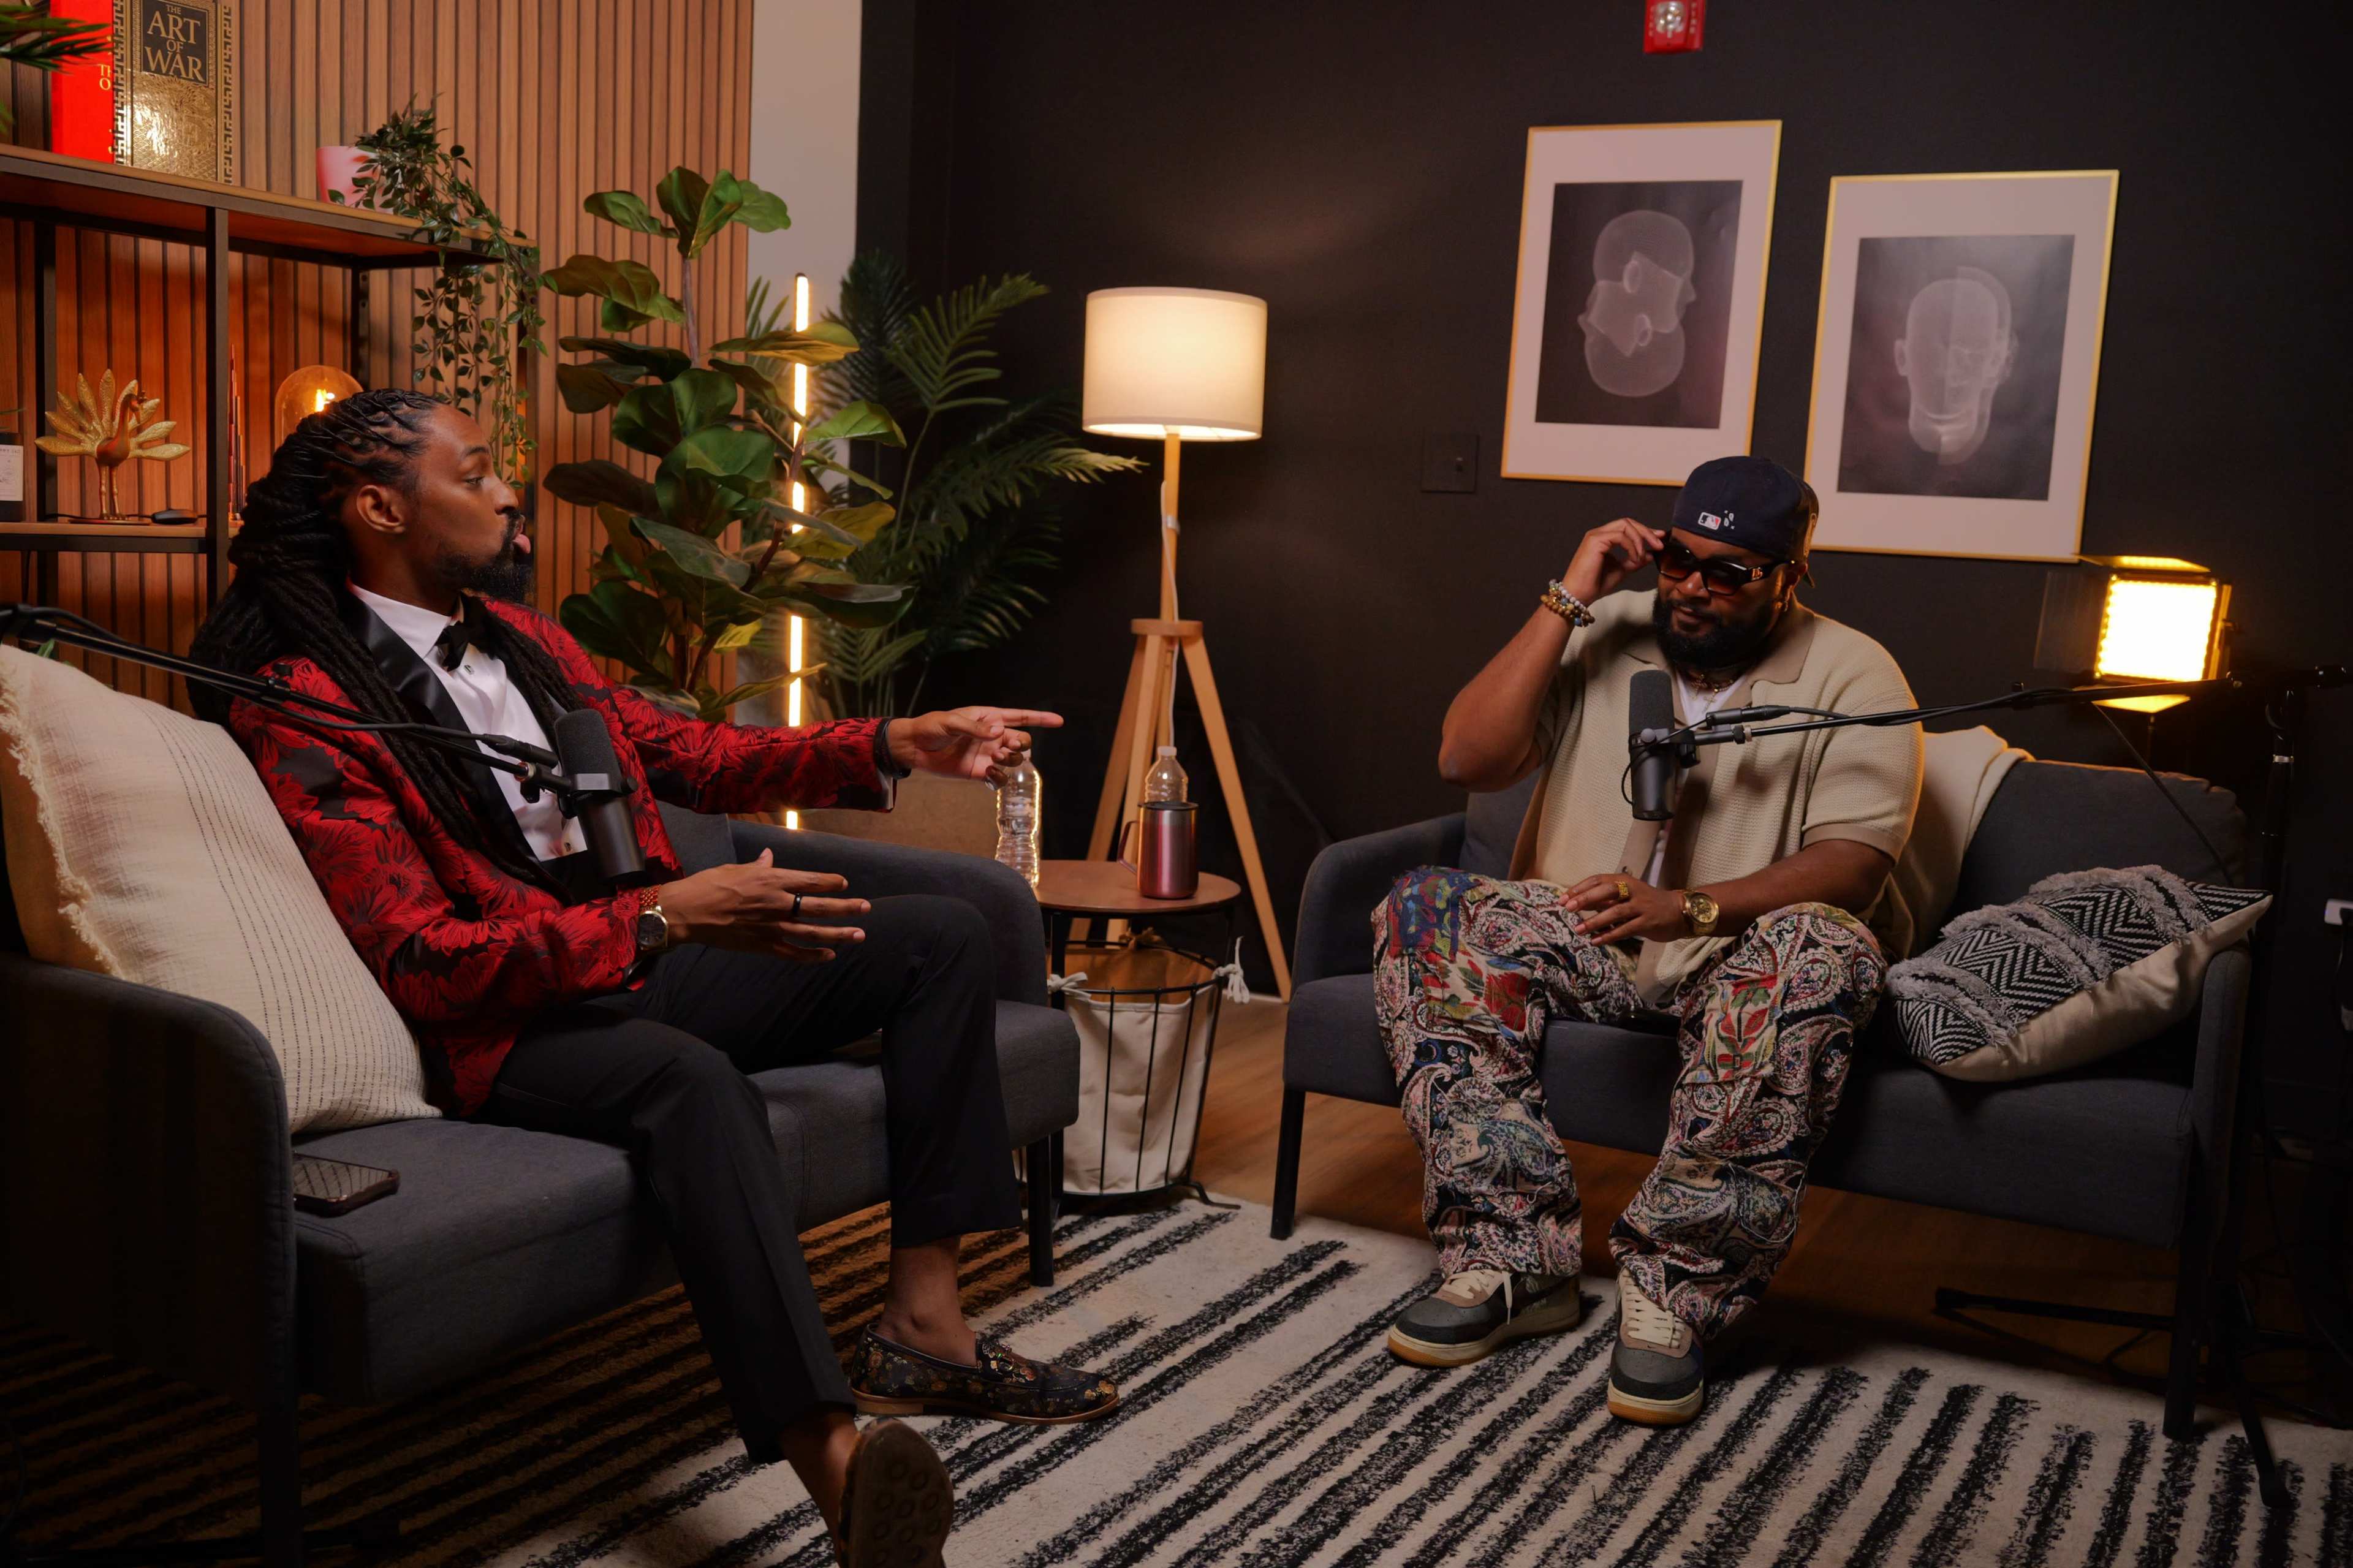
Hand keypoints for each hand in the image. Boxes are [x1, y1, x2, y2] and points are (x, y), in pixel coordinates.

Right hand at [656, 849, 870, 963]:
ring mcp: (771, 926)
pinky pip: (793, 953)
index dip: (830, 881)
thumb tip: (770, 856)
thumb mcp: (736, 869)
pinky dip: (812, 956)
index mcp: (771, 880)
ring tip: (858, 934)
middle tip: (866, 908)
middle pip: (819, 906)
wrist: (687, 912)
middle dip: (846, 907)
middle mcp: (777, 903)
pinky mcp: (762, 945)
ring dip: (838, 934)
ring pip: (812, 932)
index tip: (844, 883)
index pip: (810, 880)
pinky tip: (828, 956)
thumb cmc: (709, 885)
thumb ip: (759, 866)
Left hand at [891, 706, 1063, 783]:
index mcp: (989, 717)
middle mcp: (993, 736)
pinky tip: (989, 774)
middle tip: (1005, 748)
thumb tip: (998, 732)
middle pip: (1022, 741)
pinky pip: (1000, 778)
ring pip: (1015, 759)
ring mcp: (988, 755)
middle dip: (1020, 744)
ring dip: (1011, 760)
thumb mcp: (951, 722)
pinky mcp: (980, 772)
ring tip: (995, 759)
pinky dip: (1000, 778)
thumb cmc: (931, 727)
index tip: (1059, 721)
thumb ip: (975, 728)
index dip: (1041, 718)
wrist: (915, 748)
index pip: (1020, 717)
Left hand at [1560, 873, 1687, 943]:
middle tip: (1568, 909)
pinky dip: (1609, 935)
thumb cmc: (1646, 902)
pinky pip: (1625, 930)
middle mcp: (1632, 890)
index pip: (1597, 880)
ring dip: (1595, 922)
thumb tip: (1578, 903)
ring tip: (1579, 930)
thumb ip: (1604, 898)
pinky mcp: (1647, 922)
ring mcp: (1641, 906)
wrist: (1678, 911)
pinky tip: (1596, 941)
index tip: (1562, 899)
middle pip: (1606, 891)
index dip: (1579, 888)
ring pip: (1615, 912)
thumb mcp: (1626, 895)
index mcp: (1624, 880)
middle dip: (1586, 899)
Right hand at [1562, 518, 1666, 605]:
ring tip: (1644, 555)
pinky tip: (1635, 558)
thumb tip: (1650, 555)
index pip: (1627, 527)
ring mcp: (1595, 536)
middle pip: (1627, 522)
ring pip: (1625, 525)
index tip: (1660, 539)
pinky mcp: (1595, 541)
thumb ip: (1634, 561)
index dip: (1645, 531)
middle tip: (1659, 544)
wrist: (1579, 595)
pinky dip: (1632, 546)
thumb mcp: (1621, 571)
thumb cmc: (1594, 585)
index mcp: (1603, 539)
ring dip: (1640, 539)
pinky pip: (1620, 536)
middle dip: (1646, 532)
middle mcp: (1598, 534)